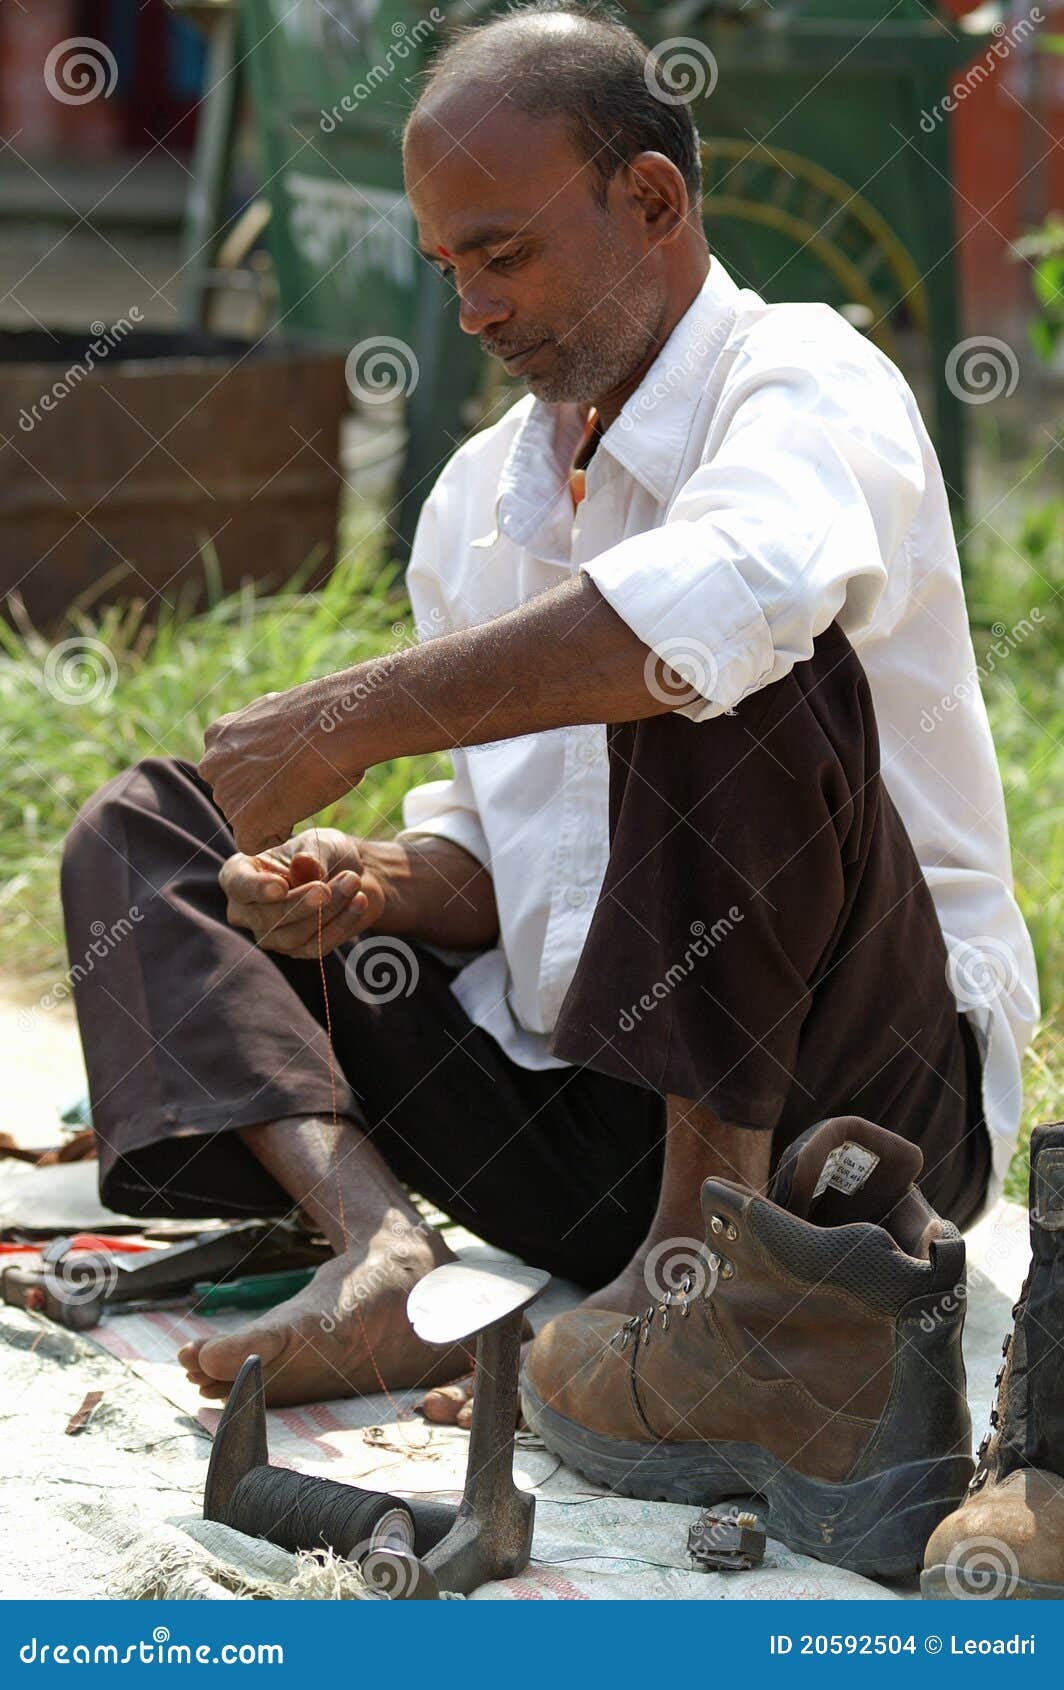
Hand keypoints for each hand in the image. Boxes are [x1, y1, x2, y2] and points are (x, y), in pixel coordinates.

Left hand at [199, 681, 363, 854]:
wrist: (333, 726)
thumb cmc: (321, 717)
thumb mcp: (278, 716)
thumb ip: (262, 737)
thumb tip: (278, 745)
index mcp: (218, 735)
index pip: (232, 769)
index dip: (265, 772)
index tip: (289, 762)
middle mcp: (212, 765)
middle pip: (236, 795)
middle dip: (263, 794)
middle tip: (298, 776)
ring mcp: (225, 795)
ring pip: (247, 818)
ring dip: (273, 811)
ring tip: (302, 786)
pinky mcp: (243, 823)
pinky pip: (256, 841)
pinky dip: (278, 832)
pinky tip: (298, 805)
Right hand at [220, 828, 386, 958]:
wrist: (350, 874)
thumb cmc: (324, 853)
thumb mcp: (320, 844)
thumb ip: (311, 855)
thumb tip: (304, 866)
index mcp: (240, 874)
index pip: (238, 885)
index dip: (257, 888)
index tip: (280, 886)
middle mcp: (248, 910)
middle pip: (267, 916)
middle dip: (301, 902)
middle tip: (327, 887)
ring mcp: (272, 935)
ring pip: (294, 934)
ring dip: (328, 911)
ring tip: (353, 881)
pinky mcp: (299, 950)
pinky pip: (318, 945)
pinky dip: (342, 923)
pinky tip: (359, 901)